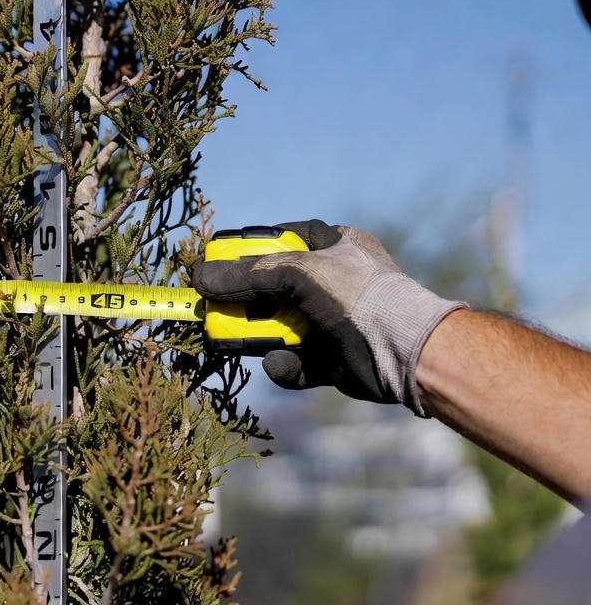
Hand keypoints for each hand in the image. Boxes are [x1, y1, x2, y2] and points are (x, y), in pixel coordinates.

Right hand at [194, 220, 465, 415]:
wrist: (408, 352)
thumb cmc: (358, 296)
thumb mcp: (297, 273)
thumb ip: (247, 275)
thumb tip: (199, 277)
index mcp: (334, 245)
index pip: (282, 240)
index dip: (249, 250)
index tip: (218, 261)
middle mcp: (333, 281)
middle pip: (273, 288)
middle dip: (246, 302)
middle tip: (218, 309)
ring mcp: (333, 321)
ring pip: (279, 327)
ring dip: (260, 337)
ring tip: (242, 341)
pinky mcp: (332, 359)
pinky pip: (295, 362)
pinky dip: (285, 366)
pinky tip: (282, 364)